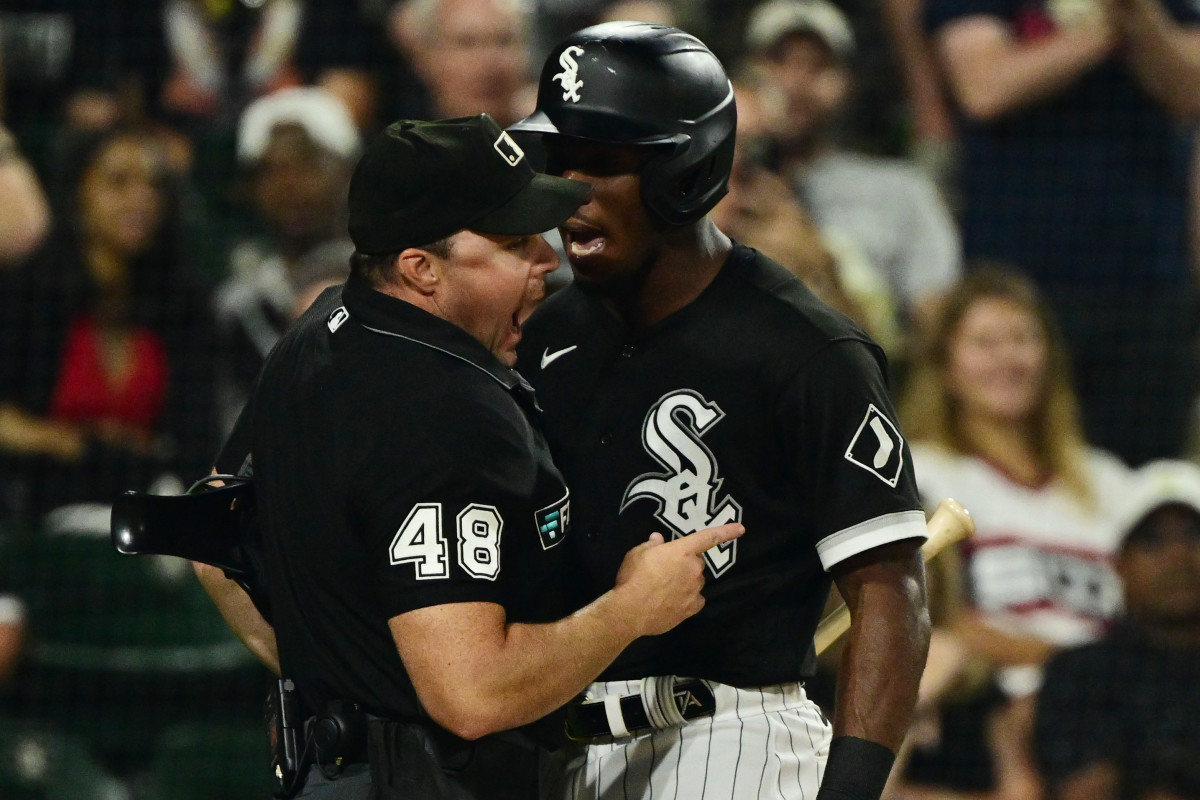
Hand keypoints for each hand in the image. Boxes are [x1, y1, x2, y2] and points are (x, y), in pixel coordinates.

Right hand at [611, 523, 743, 637]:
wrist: (630, 610)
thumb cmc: (633, 577)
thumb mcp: (637, 553)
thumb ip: (651, 545)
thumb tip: (658, 539)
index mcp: (682, 551)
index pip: (708, 537)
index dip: (726, 531)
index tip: (741, 529)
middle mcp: (693, 569)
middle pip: (697, 563)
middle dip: (686, 564)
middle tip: (667, 570)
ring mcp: (695, 590)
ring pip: (696, 582)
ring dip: (686, 582)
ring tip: (665, 588)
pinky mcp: (691, 608)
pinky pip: (696, 600)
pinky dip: (688, 599)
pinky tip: (673, 601)